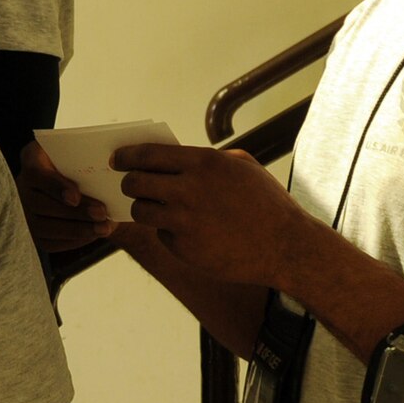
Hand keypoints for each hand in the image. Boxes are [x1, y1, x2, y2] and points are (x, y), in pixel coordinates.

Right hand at [16, 142, 112, 250]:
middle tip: (101, 214)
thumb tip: (104, 168)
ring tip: (102, 228)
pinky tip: (93, 234)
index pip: (35, 173)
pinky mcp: (33, 232)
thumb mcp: (80, 152)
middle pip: (40, 204)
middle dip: (74, 212)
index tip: (75, 197)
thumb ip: (86, 156)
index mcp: (32, 160)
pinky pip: (50, 242)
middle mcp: (21, 186)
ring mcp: (24, 211)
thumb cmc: (80, 161)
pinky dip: (73, 241)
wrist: (78, 181)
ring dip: (76, 229)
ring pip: (44, 227)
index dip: (54, 187)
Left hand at [112, 144, 313, 287]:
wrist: (286, 248)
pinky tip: (187, 231)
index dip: (126, 156)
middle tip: (130, 184)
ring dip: (143, 208)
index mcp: (202, 163)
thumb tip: (171, 156)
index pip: (147, 154)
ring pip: (140, 210)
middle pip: (135, 183)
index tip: (117, 159)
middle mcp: (188, 190)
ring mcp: (184, 222)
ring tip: (154, 207)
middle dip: (128, 182)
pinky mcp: (184, 248)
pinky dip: (167, 231)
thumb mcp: (241, 165)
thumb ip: (204, 159)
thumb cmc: (265, 202)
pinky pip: (161, 234)